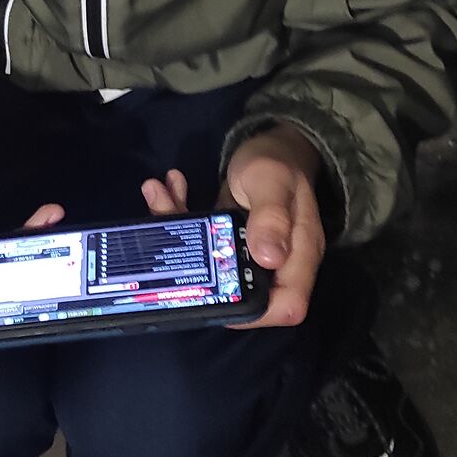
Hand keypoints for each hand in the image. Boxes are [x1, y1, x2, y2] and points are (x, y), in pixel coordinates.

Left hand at [141, 123, 325, 330]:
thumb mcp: (272, 181)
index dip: (255, 313)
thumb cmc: (279, 160)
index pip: (287, 306)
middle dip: (196, 269)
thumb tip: (268, 257)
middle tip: (168, 233)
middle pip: (240, 291)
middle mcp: (277, 261)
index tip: (216, 294)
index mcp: (298, 255)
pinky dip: (179, 215)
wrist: (271, 142)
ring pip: (211, 265)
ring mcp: (250, 253)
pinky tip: (166, 188)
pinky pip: (202, 241)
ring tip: (159, 198)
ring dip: (179, 233)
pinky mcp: (228, 239)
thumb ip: (271, 216)